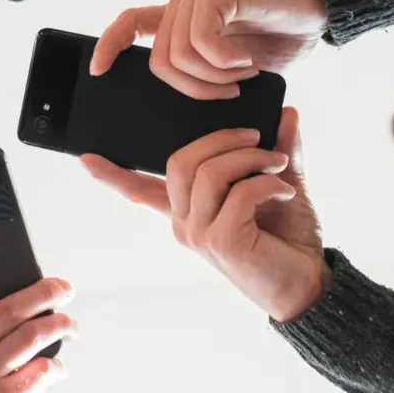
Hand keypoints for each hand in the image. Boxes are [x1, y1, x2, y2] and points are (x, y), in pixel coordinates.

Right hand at [81, 109, 328, 321]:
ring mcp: (199, 234)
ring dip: (250, 157)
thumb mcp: (280, 184)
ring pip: (207, 172)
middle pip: (179, 161)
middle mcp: (184, 223)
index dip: (112, 174)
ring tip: (278, 163)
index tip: (86, 157)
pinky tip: (284, 192)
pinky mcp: (222, 240)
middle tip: (256, 137)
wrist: (307, 282)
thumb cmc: (288, 239)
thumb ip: (276, 150)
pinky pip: (237, 192)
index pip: (140, 191)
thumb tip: (286, 112)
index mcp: (187, 211)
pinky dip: (267, 183)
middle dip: (220, 138)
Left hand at [91, 0, 327, 99]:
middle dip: (192, 90)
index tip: (97, 71)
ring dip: (213, 79)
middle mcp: (182, 3)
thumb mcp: (234, 70)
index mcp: (180, 19)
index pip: (130, 24)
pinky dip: (225, 62)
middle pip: (158, 62)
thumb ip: (204, 79)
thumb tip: (174, 113)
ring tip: (242, 74)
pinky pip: (201, 42)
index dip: (109, 45)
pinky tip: (247, 61)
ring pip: (178, 57)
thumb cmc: (281, 38)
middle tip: (230, 92)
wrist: (321, 8)